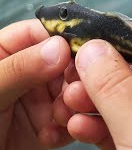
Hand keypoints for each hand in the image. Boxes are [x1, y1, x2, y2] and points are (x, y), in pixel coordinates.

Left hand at [0, 20, 73, 148]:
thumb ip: (20, 69)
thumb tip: (59, 48)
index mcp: (7, 54)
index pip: (40, 35)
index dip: (64, 40)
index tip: (83, 52)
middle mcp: (29, 75)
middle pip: (65, 65)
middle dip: (74, 78)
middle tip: (75, 91)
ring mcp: (40, 100)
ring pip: (74, 94)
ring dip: (73, 106)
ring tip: (60, 117)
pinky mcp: (48, 125)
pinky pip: (71, 121)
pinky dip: (68, 129)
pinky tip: (51, 136)